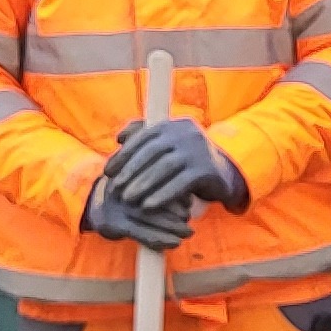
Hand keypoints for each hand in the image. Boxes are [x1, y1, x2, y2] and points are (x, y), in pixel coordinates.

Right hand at [84, 177, 196, 249]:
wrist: (94, 207)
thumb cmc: (127, 194)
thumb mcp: (141, 182)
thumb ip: (163, 187)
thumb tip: (190, 200)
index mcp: (132, 174)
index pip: (160, 183)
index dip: (177, 195)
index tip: (188, 204)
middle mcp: (124, 189)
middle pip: (157, 201)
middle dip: (178, 213)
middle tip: (189, 219)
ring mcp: (118, 207)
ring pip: (152, 219)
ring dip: (174, 228)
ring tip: (188, 232)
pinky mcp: (114, 225)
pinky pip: (142, 234)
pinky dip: (161, 240)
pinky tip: (175, 243)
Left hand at [105, 114, 248, 217]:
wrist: (222, 174)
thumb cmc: (185, 161)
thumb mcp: (167, 147)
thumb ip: (144, 139)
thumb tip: (120, 138)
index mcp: (173, 124)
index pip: (143, 137)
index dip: (123, 154)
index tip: (107, 171)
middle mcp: (186, 132)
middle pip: (152, 152)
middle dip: (130, 171)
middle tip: (115, 187)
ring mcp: (198, 150)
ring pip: (164, 167)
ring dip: (143, 184)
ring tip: (127, 199)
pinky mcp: (206, 170)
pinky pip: (180, 184)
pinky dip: (161, 195)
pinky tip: (148, 206)